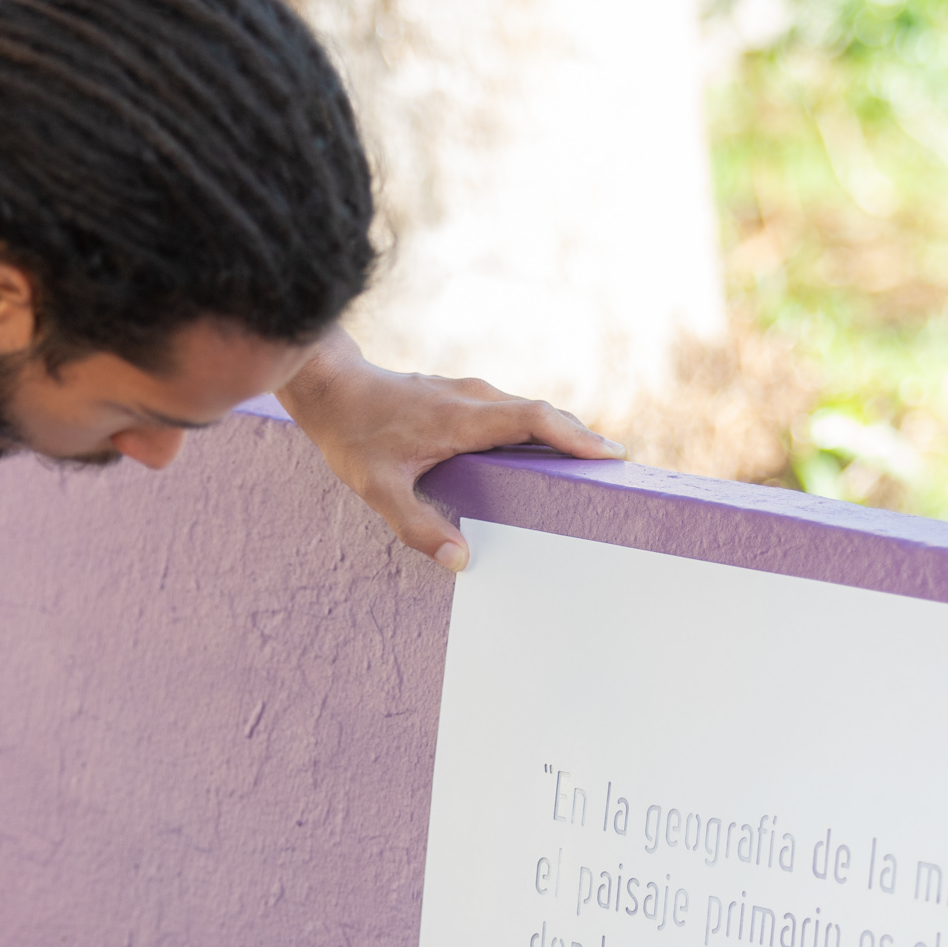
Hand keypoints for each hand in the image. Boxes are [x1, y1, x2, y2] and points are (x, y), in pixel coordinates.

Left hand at [276, 327, 623, 572]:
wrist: (329, 385)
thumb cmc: (351, 435)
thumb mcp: (377, 488)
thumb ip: (416, 526)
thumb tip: (461, 561)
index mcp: (461, 418)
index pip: (533, 420)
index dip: (574, 436)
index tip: (609, 454)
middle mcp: (473, 398)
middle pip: (541, 414)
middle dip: (581, 439)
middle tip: (618, 468)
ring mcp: (468, 393)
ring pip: (527, 410)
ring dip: (560, 432)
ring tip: (591, 463)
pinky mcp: (461, 395)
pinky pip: (511, 411)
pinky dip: (537, 429)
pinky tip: (543, 452)